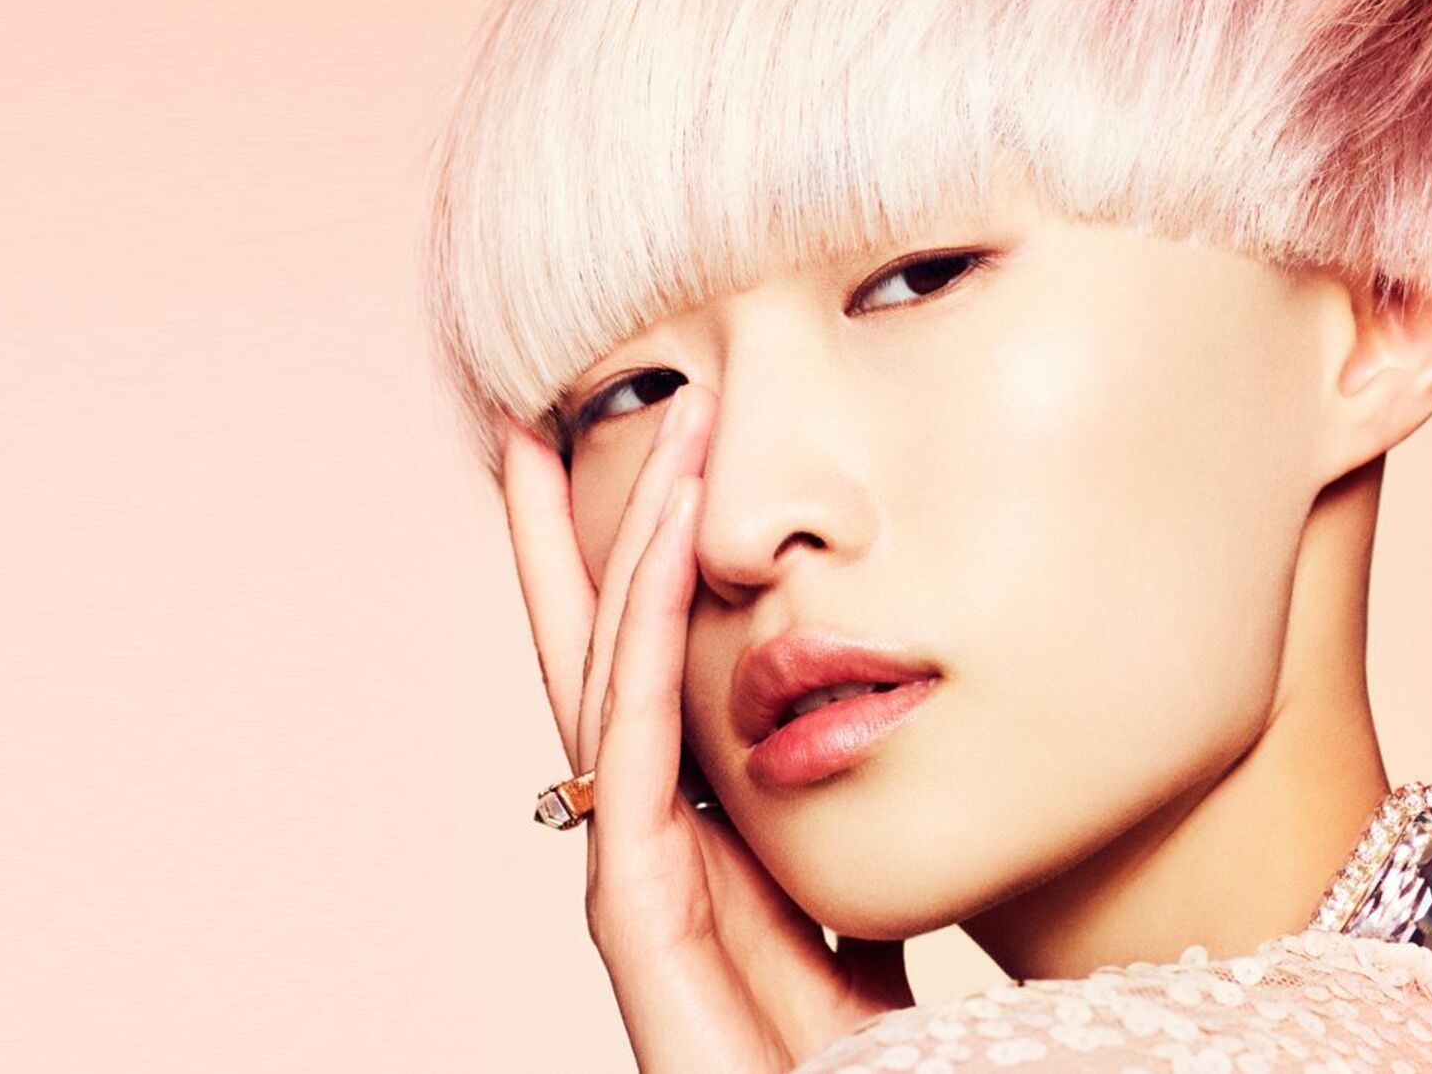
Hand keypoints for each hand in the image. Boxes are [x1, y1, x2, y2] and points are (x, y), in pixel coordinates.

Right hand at [501, 383, 914, 1072]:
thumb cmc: (890, 1057)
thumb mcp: (873, 900)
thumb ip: (852, 831)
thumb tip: (872, 739)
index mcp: (710, 839)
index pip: (649, 682)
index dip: (629, 573)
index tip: (632, 465)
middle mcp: (658, 848)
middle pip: (595, 667)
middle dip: (566, 542)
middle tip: (541, 421)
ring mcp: (640, 884)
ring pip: (600, 687)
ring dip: (597, 554)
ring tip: (570, 437)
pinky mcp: (643, 926)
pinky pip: (632, 760)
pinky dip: (637, 649)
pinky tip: (653, 552)